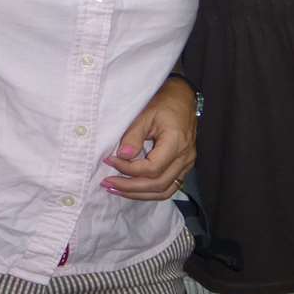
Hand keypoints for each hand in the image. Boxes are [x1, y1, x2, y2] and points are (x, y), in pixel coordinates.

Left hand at [101, 78, 196, 199]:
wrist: (184, 98)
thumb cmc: (164, 103)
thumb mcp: (145, 114)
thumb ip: (133, 136)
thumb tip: (122, 156)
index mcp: (176, 143)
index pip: (151, 169)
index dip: (128, 169)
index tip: (109, 160)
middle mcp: (184, 158)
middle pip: (157, 185)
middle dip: (130, 187)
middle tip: (107, 183)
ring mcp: (186, 165)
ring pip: (164, 191)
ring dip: (139, 194)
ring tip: (116, 190)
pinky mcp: (184, 167)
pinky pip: (168, 187)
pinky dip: (150, 192)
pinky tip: (133, 189)